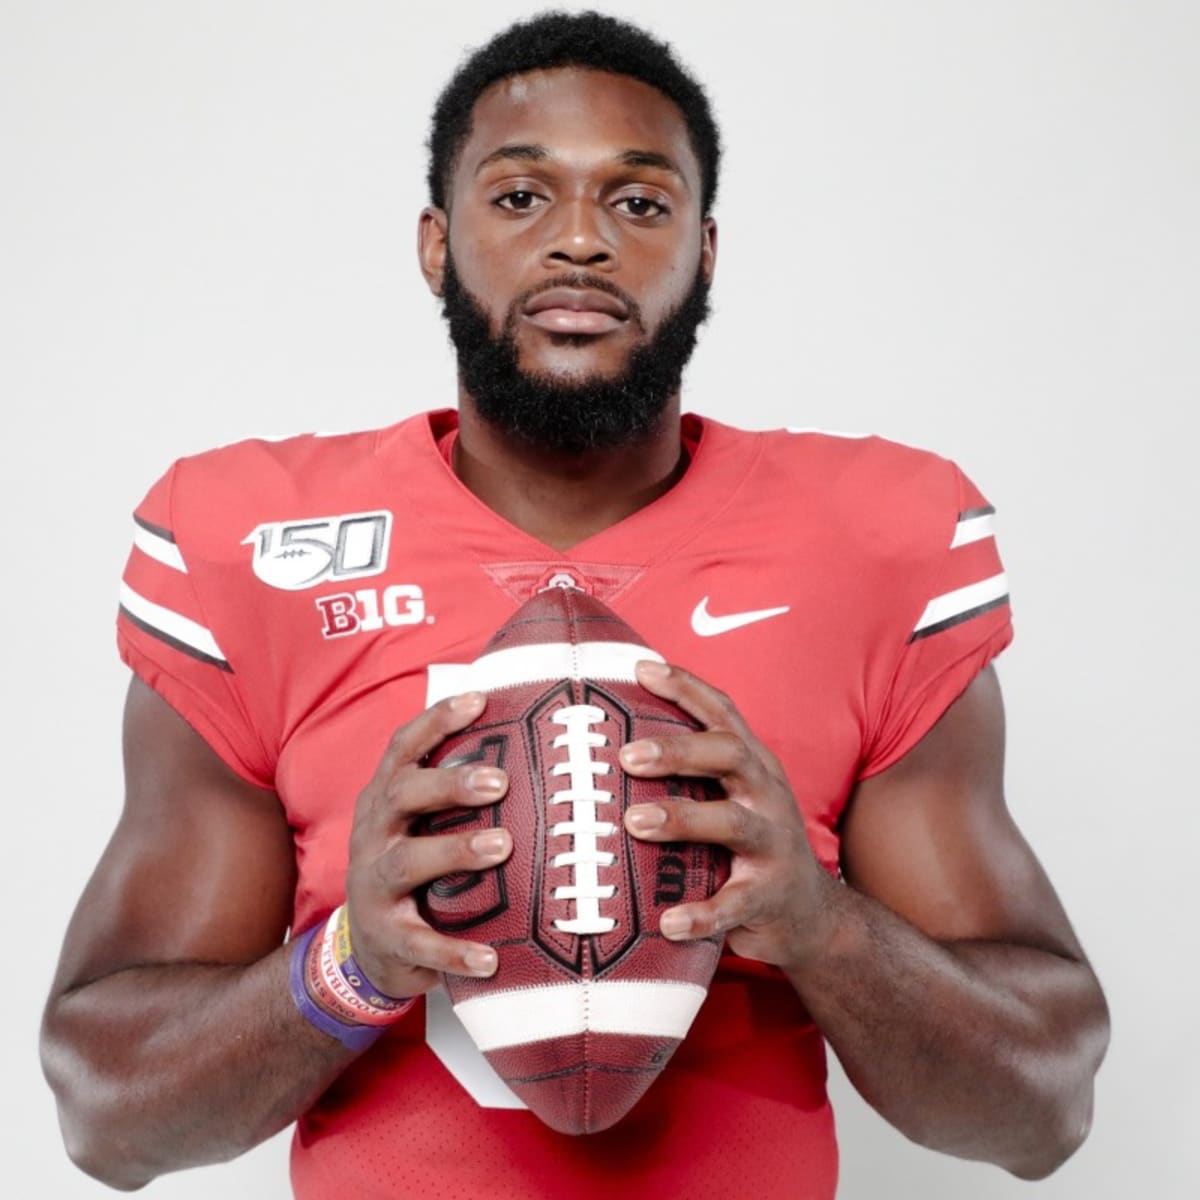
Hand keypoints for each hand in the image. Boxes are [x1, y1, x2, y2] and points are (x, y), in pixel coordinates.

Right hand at [344, 692, 511, 997]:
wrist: (368, 948)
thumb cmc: (414, 864)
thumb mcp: (420, 821)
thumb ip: (455, 788)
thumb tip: (528, 736)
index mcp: (385, 798)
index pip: (403, 748)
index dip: (437, 720)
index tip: (480, 700)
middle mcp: (372, 833)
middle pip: (402, 795)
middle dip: (449, 783)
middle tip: (500, 780)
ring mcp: (373, 885)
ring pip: (406, 862)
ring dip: (454, 851)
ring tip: (501, 845)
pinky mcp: (386, 936)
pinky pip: (419, 943)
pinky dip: (455, 952)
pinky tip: (492, 958)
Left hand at [620, 661, 834, 971]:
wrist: (809, 915)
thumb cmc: (746, 845)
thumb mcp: (729, 797)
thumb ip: (688, 772)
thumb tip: (606, 741)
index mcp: (753, 763)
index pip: (722, 713)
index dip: (685, 687)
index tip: (641, 669)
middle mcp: (767, 794)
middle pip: (730, 755)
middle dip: (679, 750)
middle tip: (626, 755)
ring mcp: (774, 844)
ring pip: (732, 823)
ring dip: (682, 818)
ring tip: (634, 821)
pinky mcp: (770, 895)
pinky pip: (735, 904)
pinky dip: (702, 914)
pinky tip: (668, 922)